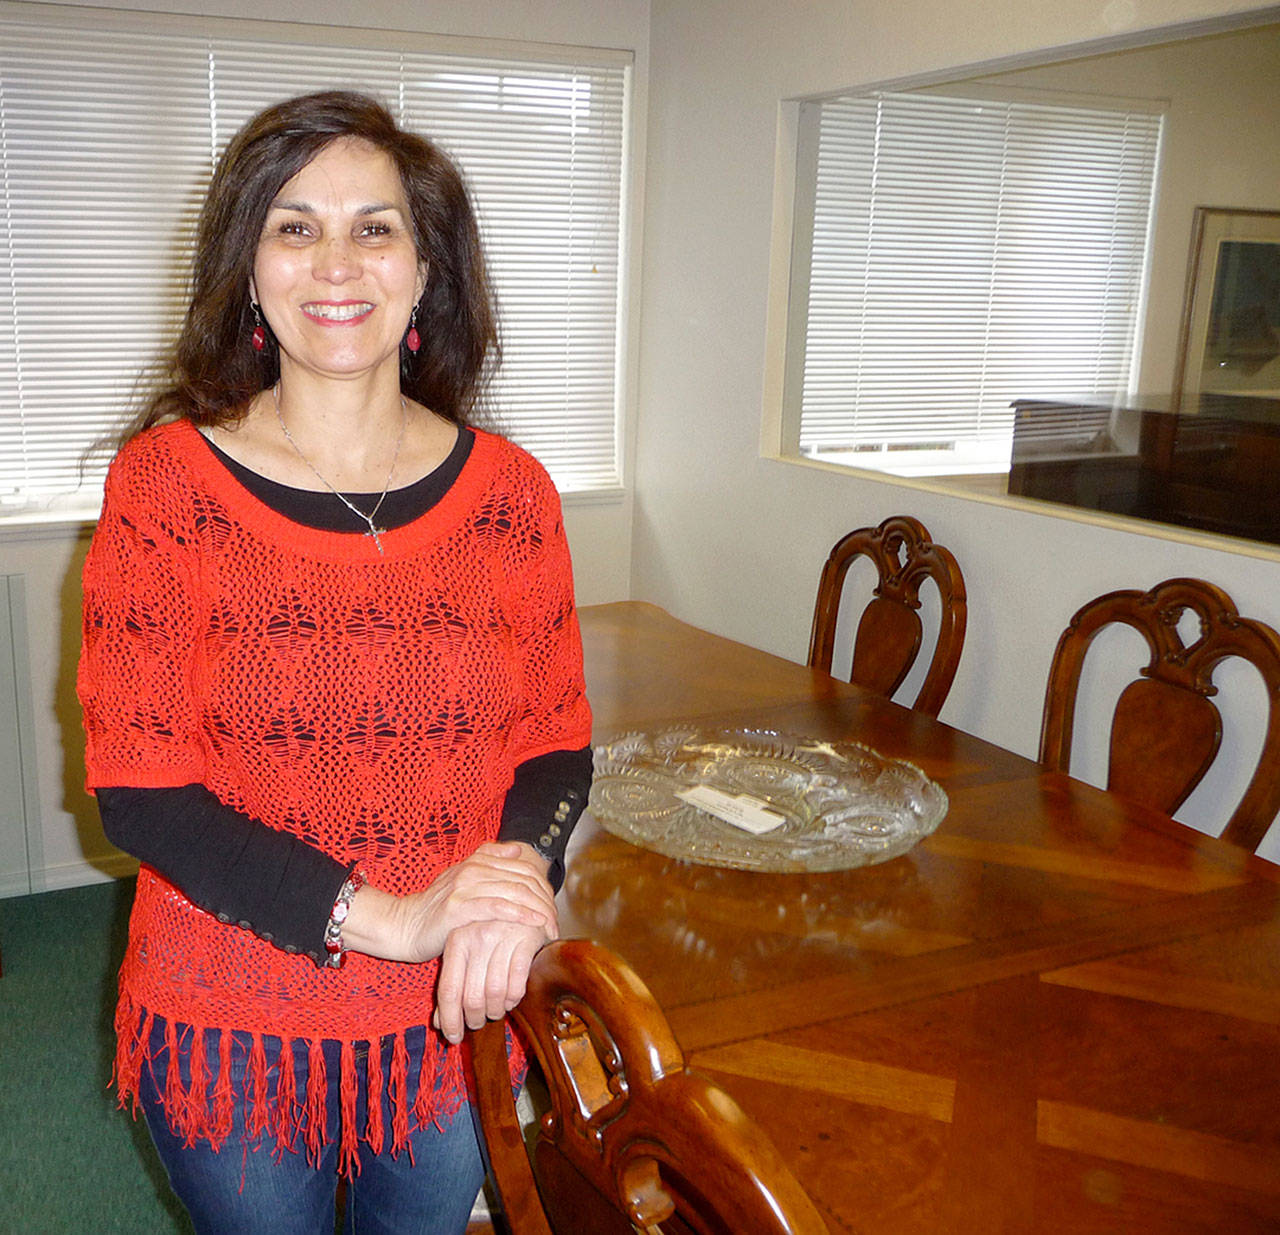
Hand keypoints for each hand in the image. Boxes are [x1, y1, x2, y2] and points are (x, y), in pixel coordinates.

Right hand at [341, 842, 557, 963]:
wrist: (403, 926)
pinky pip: (498, 907)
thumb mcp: (463, 883)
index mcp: (478, 860)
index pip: (524, 867)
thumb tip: (516, 850)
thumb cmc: (437, 910)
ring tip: (551, 927)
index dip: (544, 887)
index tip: (554, 908)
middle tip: (556, 922)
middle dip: (546, 901)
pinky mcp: (459, 906)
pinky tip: (535, 924)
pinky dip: (521, 915)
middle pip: (524, 879)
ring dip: (539, 910)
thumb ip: (487, 863)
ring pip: (515, 892)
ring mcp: (465, 886)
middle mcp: (473, 868)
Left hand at [433, 919, 550, 1044]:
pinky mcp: (527, 939)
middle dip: (474, 1019)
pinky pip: (517, 984)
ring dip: (495, 1011)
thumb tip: (441, 1024)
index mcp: (457, 939)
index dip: (450, 1020)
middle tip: (477, 1023)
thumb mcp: (464, 954)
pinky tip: (510, 999)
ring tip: (494, 1011)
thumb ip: (451, 985)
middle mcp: (477, 936)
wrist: (520, 901)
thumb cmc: (488, 934)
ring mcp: (503, 936)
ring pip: (495, 994)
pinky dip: (513, 999)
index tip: (454, 1038)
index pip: (449, 990)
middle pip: (472, 997)